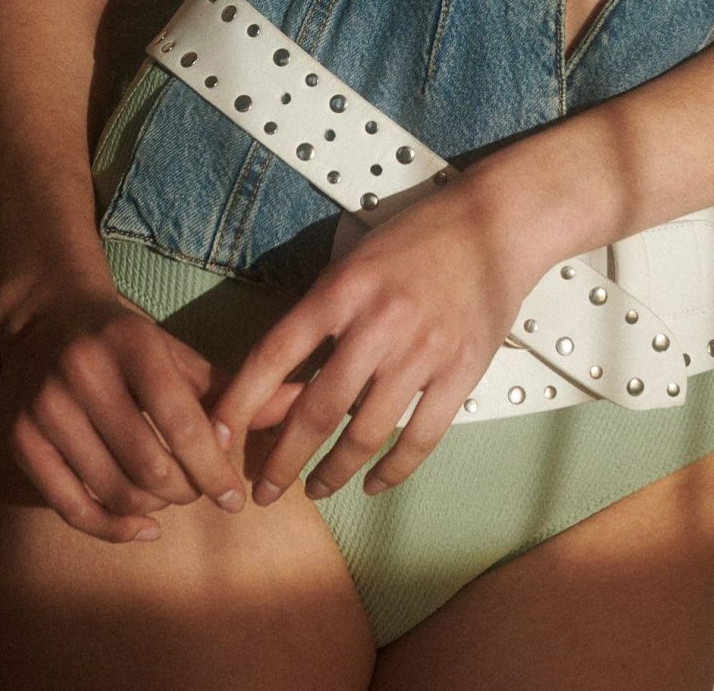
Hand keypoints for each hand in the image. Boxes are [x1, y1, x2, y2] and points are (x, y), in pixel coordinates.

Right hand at [0, 272, 248, 542]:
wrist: (46, 316)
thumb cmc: (125, 338)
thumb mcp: (175, 351)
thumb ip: (230, 387)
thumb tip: (298, 402)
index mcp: (132, 343)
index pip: (183, 421)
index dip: (215, 467)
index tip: (236, 497)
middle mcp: (83, 373)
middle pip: (149, 464)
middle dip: (187, 490)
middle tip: (202, 490)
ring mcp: (45, 409)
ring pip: (113, 489)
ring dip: (154, 509)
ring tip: (173, 496)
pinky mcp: (21, 441)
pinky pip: (71, 506)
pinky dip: (112, 528)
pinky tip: (142, 527)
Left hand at [209, 169, 540, 505]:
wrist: (494, 223)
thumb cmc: (418, 237)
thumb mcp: (355, 260)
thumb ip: (322, 316)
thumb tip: (282, 382)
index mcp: (343, 289)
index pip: (276, 354)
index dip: (242, 402)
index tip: (219, 438)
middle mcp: (379, 321)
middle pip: (318, 408)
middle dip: (284, 459)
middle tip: (264, 490)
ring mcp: (422, 349)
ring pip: (366, 431)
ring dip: (334, 470)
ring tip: (316, 488)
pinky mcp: (461, 370)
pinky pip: (421, 436)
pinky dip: (394, 470)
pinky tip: (373, 483)